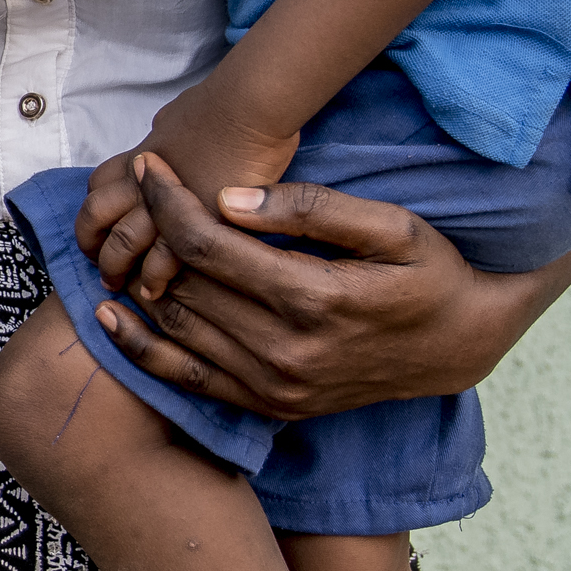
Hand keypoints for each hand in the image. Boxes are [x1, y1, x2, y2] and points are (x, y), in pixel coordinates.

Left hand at [82, 89, 303, 300]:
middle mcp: (141, 183)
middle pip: (96, 216)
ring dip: (115, 268)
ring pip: (121, 243)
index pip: (97, 186)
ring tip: (118, 285)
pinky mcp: (193, 225)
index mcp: (138, 159)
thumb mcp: (175, 116)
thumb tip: (162, 135)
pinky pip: (161, 260)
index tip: (101, 227)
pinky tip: (155, 292)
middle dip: (91, 243)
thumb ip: (163, 135)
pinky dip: (153, 279)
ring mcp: (163, 205)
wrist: (248, 109)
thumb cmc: (220, 106)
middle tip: (98, 264)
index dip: (95, 209)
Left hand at [89, 169, 570, 420]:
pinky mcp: (269, 406)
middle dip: (150, 228)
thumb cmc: (430, 273)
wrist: (461, 346)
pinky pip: (186, 380)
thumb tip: (230, 200)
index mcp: (313, 299)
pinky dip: (141, 348)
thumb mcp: (394, 227)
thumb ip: (313, 209)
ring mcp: (274, 386)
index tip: (148, 165)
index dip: (168, 200)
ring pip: (177, 326)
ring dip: (140, 278)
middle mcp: (285, 351)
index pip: (209, 244)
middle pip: (184, 281)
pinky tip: (109, 315)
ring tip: (127, 233)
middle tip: (133, 188)